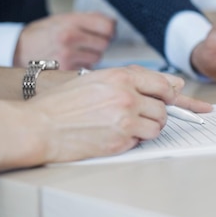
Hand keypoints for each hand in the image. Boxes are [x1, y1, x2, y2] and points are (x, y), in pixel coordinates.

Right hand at [14, 12, 115, 69]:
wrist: (18, 49)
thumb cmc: (43, 34)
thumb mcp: (63, 18)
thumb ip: (87, 19)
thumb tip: (113, 24)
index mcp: (71, 22)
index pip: (108, 26)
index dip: (110, 29)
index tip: (107, 31)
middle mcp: (70, 38)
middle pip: (105, 43)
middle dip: (100, 43)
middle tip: (88, 43)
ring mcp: (68, 56)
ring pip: (97, 57)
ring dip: (92, 56)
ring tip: (77, 52)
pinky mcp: (65, 71)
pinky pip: (86, 69)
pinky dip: (83, 66)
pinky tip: (71, 61)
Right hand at [25, 65, 212, 162]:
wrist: (38, 125)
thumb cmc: (61, 104)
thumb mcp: (95, 80)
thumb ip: (132, 79)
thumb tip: (171, 84)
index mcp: (120, 75)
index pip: (162, 83)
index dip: (172, 94)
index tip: (177, 100)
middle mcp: (126, 94)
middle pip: (163, 105)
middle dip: (157, 113)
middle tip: (141, 117)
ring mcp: (125, 117)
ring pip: (158, 125)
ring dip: (148, 129)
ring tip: (126, 127)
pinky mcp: (121, 138)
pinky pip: (144, 140)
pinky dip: (136, 140)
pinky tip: (117, 136)